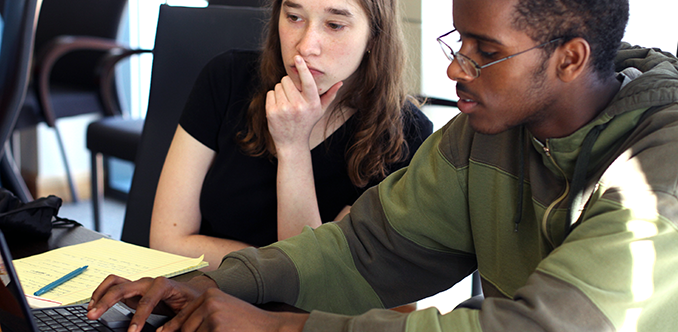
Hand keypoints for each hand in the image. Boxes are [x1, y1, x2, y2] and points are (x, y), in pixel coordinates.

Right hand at [87, 275, 216, 331]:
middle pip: (123, 288)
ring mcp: (139, 284)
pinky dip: (102, 293)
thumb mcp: (187, 312)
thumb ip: (175, 323)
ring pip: (115, 283)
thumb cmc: (190, 301)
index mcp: (164, 285)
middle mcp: (148, 282)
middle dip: (107, 302)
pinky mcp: (133, 290)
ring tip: (91, 310)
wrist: (192, 293)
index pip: (147, 301)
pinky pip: (114, 286)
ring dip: (100, 295)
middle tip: (93, 317)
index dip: (138, 317)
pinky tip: (95, 305)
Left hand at [159, 288, 308, 331]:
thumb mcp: (223, 311)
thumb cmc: (247, 322)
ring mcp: (212, 314)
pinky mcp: (216, 327)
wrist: (269, 327)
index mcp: (210, 294)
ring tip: (225, 329)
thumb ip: (202, 316)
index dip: (172, 328)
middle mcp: (209, 301)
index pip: (184, 315)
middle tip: (215, 328)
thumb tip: (179, 328)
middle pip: (185, 328)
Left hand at [266, 55, 342, 152]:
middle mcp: (299, 106)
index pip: (308, 82)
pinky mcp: (272, 112)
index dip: (303, 69)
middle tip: (292, 97)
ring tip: (286, 104)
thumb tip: (340, 82)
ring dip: (281, 91)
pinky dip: (273, 98)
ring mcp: (285, 109)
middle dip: (288, 85)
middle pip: (287, 80)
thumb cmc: (307, 123)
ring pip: (278, 85)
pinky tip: (279, 108)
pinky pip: (270, 93)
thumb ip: (329, 95)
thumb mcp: (320, 110)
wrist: (292, 142)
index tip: (298, 58)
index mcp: (312, 103)